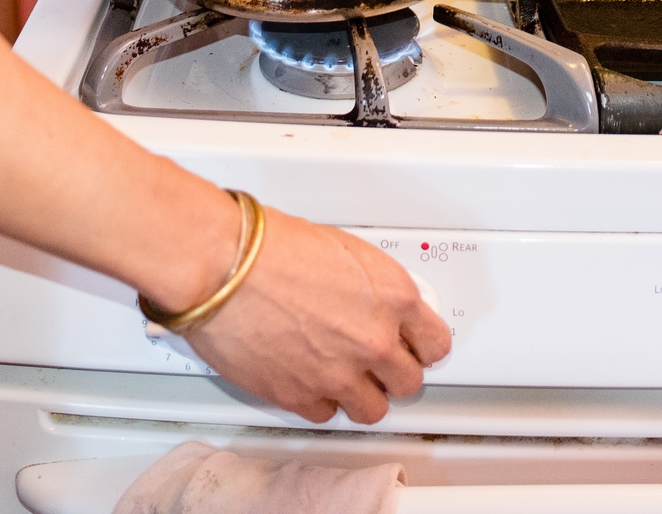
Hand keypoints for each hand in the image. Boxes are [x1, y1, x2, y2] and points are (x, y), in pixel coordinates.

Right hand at [183, 210, 453, 424]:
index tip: (412, 345)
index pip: (436, 343)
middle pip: (409, 382)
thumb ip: (372, 287)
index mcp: (394, 297)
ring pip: (372, 409)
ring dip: (361, 394)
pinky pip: (325, 414)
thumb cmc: (272, 246)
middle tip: (375, 360)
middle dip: (392, 371)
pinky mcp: (301, 396)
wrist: (225, 266)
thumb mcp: (346, 250)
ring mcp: (340, 374)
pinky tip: (309, 379)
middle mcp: (374, 341)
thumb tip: (374, 301)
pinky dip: (318, 401)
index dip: (421, 345)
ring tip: (344, 376)